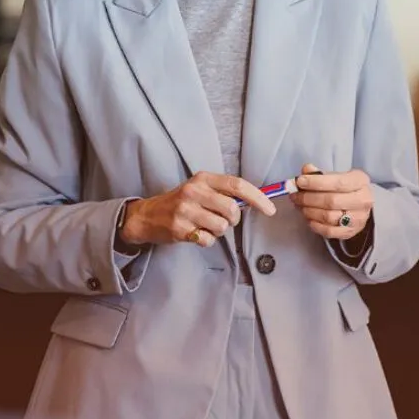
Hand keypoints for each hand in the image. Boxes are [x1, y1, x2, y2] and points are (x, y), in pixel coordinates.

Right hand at [121, 172, 276, 248]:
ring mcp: (184, 210)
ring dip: (218, 231)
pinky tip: (194, 233)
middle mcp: (193, 191)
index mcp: (202, 178)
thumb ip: (223, 193)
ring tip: (204, 226)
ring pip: (221, 227)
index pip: (237, 185)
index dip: (257, 197)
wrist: (148, 215)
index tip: (270, 209)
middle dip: (233, 219)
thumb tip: (257, 201)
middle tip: (222, 219)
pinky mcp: (179, 228)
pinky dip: (205, 240)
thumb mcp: (200, 189)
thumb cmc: (181, 202)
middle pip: (231, 209)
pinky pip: (207, 240)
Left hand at [290, 163, 373, 240]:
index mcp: (360, 181)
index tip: (299, 181)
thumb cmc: (342, 188)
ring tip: (299, 206)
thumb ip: (319, 173)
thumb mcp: (334, 176)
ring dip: (309, 211)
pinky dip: (315, 225)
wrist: (358, 206)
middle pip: (331, 201)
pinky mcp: (351, 232)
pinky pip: (329, 231)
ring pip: (329, 217)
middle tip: (294, 196)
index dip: (316, 182)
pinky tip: (308, 218)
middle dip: (308, 198)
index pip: (338, 183)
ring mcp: (359, 218)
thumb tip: (306, 169)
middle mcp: (363, 200)